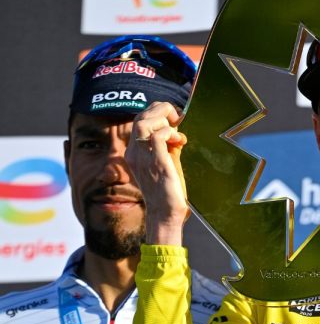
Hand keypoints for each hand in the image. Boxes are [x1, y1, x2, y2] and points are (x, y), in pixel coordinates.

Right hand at [125, 101, 188, 245]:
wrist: (165, 213)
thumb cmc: (167, 190)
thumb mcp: (166, 163)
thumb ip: (168, 146)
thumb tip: (177, 131)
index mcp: (134, 153)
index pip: (139, 121)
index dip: (156, 112)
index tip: (174, 117)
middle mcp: (135, 153)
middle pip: (139, 117)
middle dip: (160, 110)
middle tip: (177, 117)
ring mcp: (144, 158)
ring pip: (143, 123)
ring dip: (163, 119)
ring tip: (176, 127)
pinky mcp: (156, 163)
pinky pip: (157, 137)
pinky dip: (170, 133)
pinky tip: (179, 140)